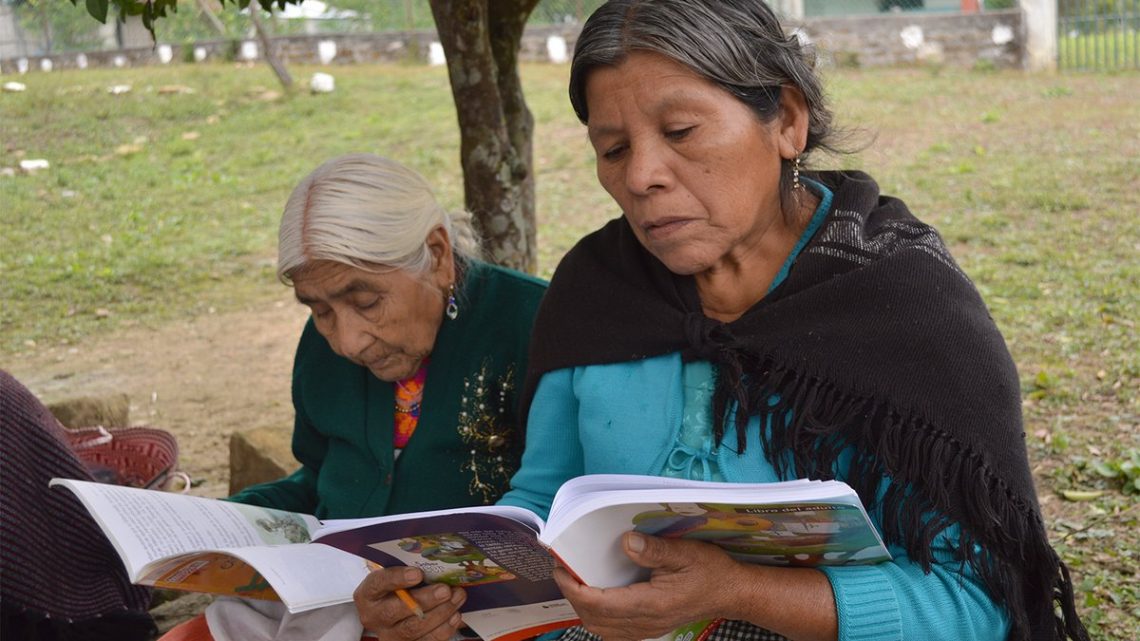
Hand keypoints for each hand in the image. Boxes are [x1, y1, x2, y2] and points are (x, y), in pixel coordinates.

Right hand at [354, 567, 465, 640]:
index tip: (417, 573)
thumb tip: (439, 563)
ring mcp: (389, 635)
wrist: (390, 615)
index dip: (397, 578)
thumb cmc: (396, 589)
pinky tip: (455, 616)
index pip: (378, 584)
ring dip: (440, 613)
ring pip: (412, 629)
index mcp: (368, 594)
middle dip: (424, 600)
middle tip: (445, 590)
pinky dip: (444, 629)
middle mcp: (374, 617)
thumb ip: (410, 571)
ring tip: (457, 597)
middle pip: (395, 611)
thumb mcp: (396, 577)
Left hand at [552, 532, 740, 640]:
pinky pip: (614, 630)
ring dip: (584, 608)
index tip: (562, 570)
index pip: (602, 603)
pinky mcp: (650, 628)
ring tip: (575, 583)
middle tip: (563, 572)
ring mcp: (648, 629)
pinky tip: (597, 597)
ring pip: (602, 629)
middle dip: (573, 597)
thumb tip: (625, 542)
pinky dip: (598, 615)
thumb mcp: (686, 553)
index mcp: (653, 604)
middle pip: (596, 619)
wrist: (732, 593)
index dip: (575, 589)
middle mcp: (647, 622)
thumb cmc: (711, 571)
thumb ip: (654, 550)